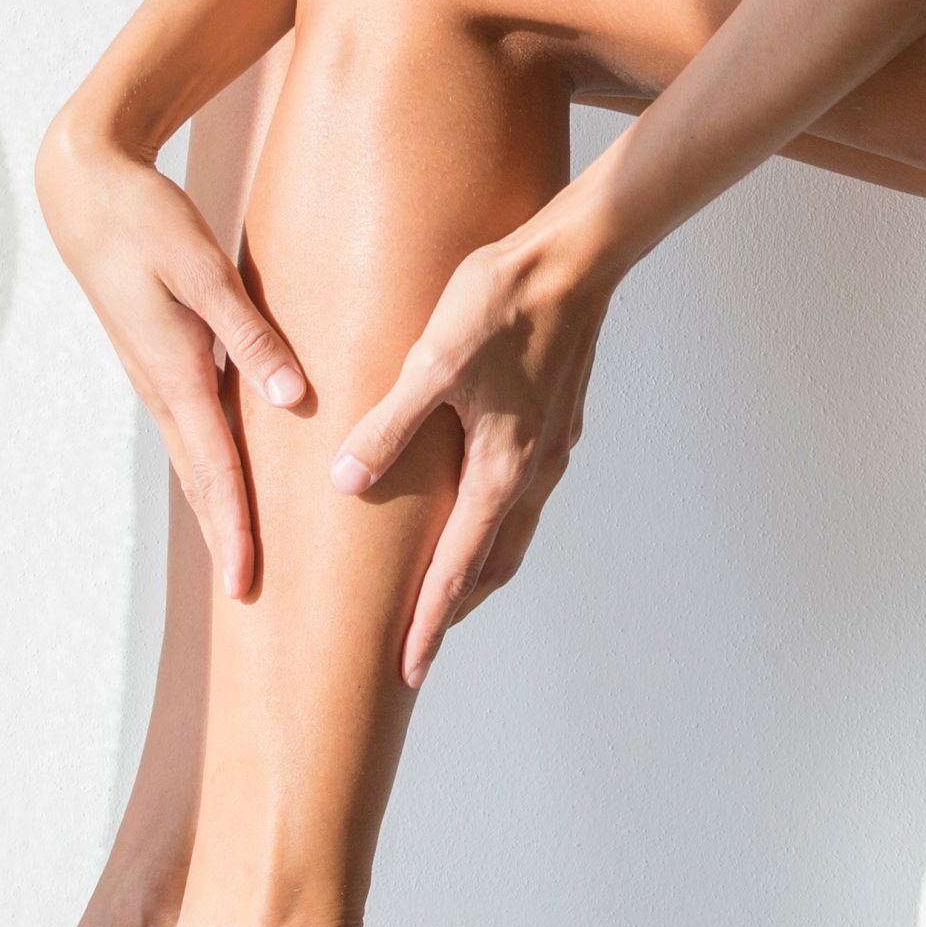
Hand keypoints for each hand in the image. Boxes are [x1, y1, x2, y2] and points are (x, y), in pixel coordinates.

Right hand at [35, 118, 305, 597]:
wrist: (84, 191)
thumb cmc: (147, 220)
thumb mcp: (202, 269)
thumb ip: (248, 334)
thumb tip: (293, 398)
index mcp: (175, 375)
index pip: (215, 472)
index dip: (235, 531)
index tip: (247, 583)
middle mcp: (163, 390)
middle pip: (200, 484)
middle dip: (225, 540)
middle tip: (248, 595)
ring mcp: (157, 381)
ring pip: (192, 463)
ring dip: (216, 512)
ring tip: (240, 555)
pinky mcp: (160, 365)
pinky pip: (189, 435)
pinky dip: (208, 472)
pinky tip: (226, 483)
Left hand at [330, 206, 618, 686]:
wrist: (578, 256)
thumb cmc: (501, 301)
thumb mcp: (432, 363)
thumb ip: (389, 426)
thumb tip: (346, 483)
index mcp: (501, 471)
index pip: (457, 570)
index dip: (429, 624)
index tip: (407, 671)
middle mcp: (532, 474)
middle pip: (492, 567)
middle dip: (455, 609)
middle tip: (420, 643)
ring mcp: (550, 452)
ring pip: (511, 536)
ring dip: (477, 571)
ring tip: (443, 591)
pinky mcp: (555, 426)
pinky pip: (521, 500)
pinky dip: (494, 528)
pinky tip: (473, 510)